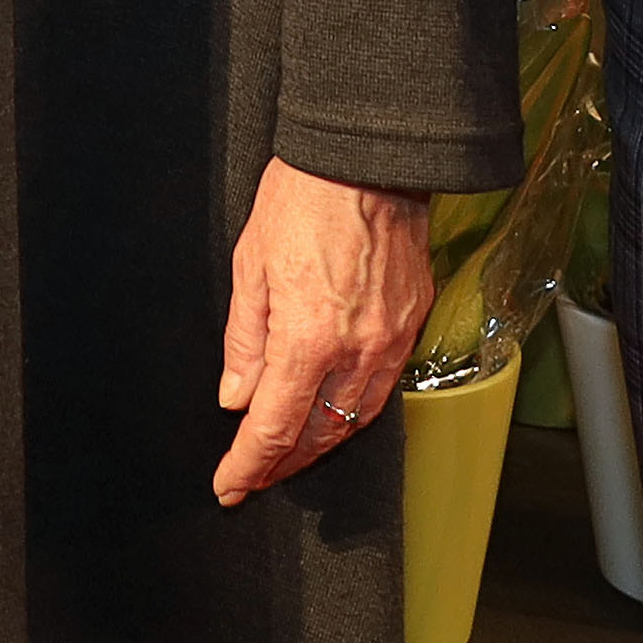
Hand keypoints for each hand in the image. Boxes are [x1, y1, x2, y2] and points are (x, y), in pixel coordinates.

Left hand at [213, 161, 425, 503]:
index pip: (273, 426)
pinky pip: (383, 386)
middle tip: (255, 476)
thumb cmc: (302, 198)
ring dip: (321, 444)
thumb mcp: (250, 264)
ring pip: (356, 419)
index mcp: (307, 338)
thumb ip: (245, 339)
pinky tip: (335, 409)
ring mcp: (391, 341)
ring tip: (291, 454)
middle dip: (284, 464)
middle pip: (319, 434)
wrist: (367, 156)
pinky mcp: (413, 323)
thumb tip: (237, 396)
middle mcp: (356, 351)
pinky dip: (355, 410)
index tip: (229, 485)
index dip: (249, 465)